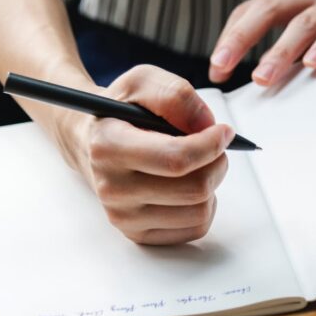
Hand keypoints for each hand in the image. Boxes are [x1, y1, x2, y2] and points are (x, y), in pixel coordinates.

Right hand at [61, 65, 234, 244]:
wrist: (92, 143)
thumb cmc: (121, 112)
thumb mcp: (142, 82)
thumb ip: (176, 95)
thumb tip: (206, 125)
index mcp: (108, 146)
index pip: (176, 159)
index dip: (211, 145)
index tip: (224, 132)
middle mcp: (112, 188)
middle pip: (195, 188)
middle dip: (217, 163)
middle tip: (213, 147)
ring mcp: (123, 216)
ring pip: (201, 211)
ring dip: (211, 184)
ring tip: (197, 165)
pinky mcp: (138, 234)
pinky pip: (196, 228)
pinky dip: (203, 205)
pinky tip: (186, 185)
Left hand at [208, 0, 315, 85]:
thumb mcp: (310, 23)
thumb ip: (285, 44)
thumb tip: (258, 79)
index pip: (249, 11)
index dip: (229, 38)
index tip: (216, 70)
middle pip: (266, 11)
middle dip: (240, 39)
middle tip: (222, 66)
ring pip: (301, 23)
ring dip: (279, 52)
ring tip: (262, 77)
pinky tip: (313, 63)